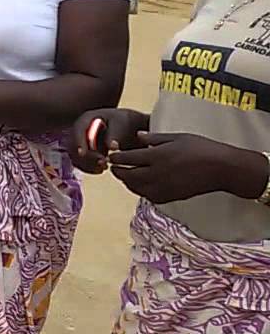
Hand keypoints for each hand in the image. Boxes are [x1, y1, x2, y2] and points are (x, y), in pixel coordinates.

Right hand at [69, 108, 149, 172]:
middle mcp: (80, 130)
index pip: (78, 130)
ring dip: (87, 164)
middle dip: (86, 156)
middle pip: (73, 145)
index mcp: (87, 119)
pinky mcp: (85, 152)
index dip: (78, 142)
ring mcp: (81, 141)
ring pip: (75, 156)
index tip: (82, 154)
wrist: (128, 127)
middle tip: (102, 163)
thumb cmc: (125, 122)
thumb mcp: (122, 124)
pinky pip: (81, 162)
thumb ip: (116, 134)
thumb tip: (112, 147)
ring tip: (103, 167)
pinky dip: (89, 167)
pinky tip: (101, 169)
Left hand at [108, 133, 268, 203]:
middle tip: (113, 167)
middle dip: (118, 171)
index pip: (128, 158)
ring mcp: (163, 187)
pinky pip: (147, 196)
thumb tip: (137, 135)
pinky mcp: (170, 197)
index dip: (117, 158)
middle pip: (128, 175)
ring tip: (124, 175)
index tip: (112, 156)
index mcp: (157, 156)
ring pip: (135, 188)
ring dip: (127, 182)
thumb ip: (154, 138)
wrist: (221, 169)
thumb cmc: (201, 149)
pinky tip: (140, 185)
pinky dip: (139, 190)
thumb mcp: (176, 137)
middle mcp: (157, 173)